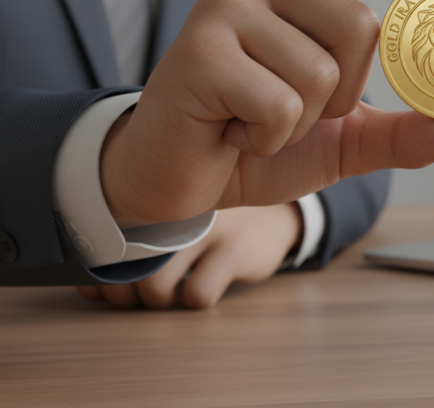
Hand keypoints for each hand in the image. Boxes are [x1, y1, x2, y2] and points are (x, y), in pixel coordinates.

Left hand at [76, 204, 301, 308]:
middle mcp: (176, 210)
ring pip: (156, 288)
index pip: (105, 244)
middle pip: (126, 272)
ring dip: (161, 302)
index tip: (109, 286)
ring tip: (175, 288)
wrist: (274, 218)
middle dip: (127, 297)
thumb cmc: (209, 229)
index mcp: (153, 200)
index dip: (101, 276)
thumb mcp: (171, 227)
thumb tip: (89, 291)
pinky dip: (196, 300)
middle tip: (143, 294)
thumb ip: (132, 250)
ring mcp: (207, 228)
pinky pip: (197, 295)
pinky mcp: (235, 249)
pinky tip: (207, 284)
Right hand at [100, 0, 433, 227]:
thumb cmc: (260, 145)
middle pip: (361, 28)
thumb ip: (406, 133)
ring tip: (254, 120)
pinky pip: (280, 105)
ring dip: (301, 122)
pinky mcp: (201, 47)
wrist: (182, 181)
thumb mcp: (347, 140)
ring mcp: (227, 7)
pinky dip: (267, 138)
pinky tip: (232, 130)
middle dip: (344, 93)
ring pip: (322, 72)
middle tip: (295, 111)